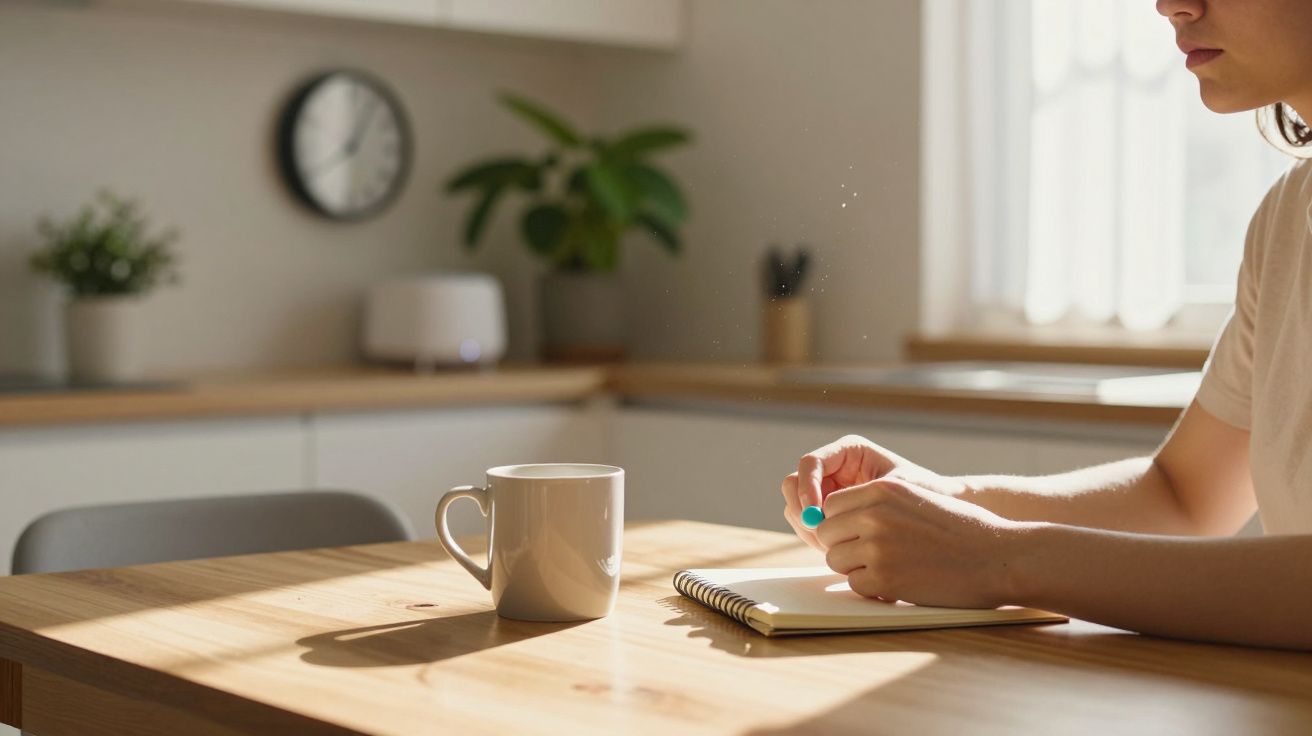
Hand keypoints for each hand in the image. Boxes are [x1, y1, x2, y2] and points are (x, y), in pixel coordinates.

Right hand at [781, 434, 964, 549]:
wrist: (937, 510)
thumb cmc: (924, 492)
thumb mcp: (899, 490)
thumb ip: (863, 499)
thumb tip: (823, 514)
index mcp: (848, 451)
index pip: (810, 463)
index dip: (806, 488)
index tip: (815, 514)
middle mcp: (832, 468)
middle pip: (793, 484)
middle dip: (802, 511)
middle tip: (820, 536)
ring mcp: (827, 491)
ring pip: (795, 508)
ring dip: (808, 529)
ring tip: (835, 547)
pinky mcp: (827, 514)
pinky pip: (807, 526)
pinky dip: (815, 539)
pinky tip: (839, 550)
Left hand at [817, 478, 1024, 607]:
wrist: (997, 557)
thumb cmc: (960, 529)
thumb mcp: (914, 499)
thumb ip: (874, 505)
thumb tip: (827, 519)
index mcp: (882, 489)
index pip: (831, 506)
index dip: (841, 523)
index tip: (859, 534)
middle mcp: (874, 514)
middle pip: (826, 533)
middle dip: (843, 546)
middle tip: (872, 555)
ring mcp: (877, 547)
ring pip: (835, 560)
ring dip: (855, 568)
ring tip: (889, 567)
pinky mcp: (884, 578)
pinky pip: (854, 584)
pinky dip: (871, 588)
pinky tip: (899, 582)